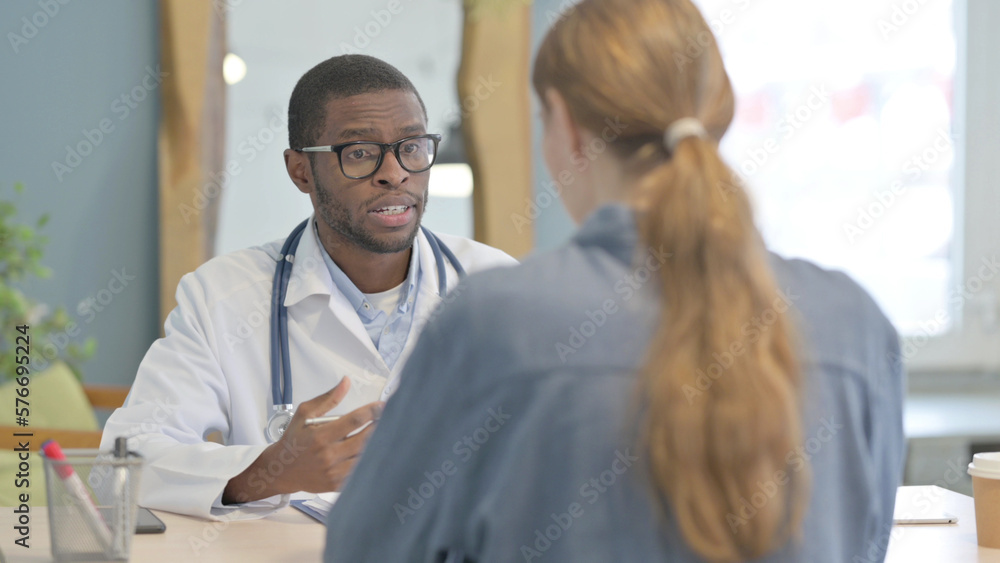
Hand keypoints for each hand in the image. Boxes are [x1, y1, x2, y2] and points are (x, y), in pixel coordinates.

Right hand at [223, 378, 383, 503]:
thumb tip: (346, 382)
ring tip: (387, 434)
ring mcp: (333, 471)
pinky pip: (359, 473)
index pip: (354, 421)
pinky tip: (376, 453)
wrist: (281, 470)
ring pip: (365, 457)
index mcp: (321, 436)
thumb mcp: (305, 414)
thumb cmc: (294, 440)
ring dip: (378, 445)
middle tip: (390, 419)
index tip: (383, 406)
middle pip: (365, 439)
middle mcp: (328, 455)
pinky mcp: (336, 484)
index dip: (372, 412)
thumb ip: (328, 398)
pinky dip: (369, 462)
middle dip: (380, 427)